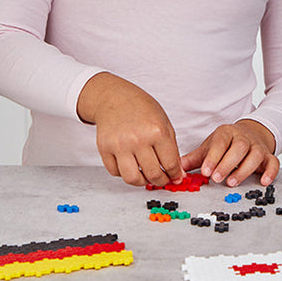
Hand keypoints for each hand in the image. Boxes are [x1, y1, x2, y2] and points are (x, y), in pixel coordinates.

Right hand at [77, 72, 183, 187]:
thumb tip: (177, 173)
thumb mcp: (164, 123)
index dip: (175, 174)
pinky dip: (125, 174)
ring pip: (132, 179)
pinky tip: (131, 166)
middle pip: (153, 174)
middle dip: (161, 181)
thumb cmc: (142, 108)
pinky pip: (115, 173)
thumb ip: (172, 149)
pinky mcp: (105, 149)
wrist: (115, 98)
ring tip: (147, 176)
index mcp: (157, 132)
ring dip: (142, 182)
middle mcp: (138, 140)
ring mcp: (120, 145)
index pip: (170, 164)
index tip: (175, 176)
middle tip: (162, 178)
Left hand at [180, 119, 278, 186]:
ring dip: (244, 169)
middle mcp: (244, 138)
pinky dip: (270, 172)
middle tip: (217, 178)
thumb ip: (195, 158)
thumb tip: (175, 169)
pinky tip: (263, 182)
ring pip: (255, 155)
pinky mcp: (269, 156)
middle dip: (227, 163)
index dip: (213, 156)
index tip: (205, 171)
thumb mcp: (211, 147)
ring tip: (232, 183)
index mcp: (227, 133)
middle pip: (239, 147)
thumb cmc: (227, 144)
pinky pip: (273, 162)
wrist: (251, 133)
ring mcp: (257, 146)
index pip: (220, 142)